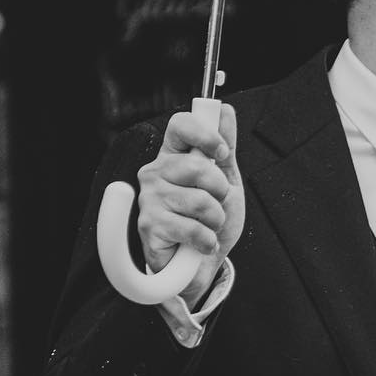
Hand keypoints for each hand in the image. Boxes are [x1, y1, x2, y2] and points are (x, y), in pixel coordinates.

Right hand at [135, 103, 244, 307]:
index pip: (180, 126)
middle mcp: (155, 174)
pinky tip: (200, 243)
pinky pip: (192, 228)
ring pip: (200, 201)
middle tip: (216, 204)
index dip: (205, 135)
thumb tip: (225, 110)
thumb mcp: (226, 180)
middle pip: (197, 166)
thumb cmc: (210, 221)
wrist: (202, 265)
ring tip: (207, 226)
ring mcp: (149, 200)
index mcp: (172, 157)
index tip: (222, 153)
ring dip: (216, 220)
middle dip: (220, 191)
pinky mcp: (149, 227)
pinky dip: (206, 240)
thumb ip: (225, 146)